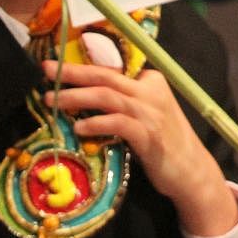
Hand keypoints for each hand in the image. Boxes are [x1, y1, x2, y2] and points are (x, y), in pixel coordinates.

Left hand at [42, 62, 237, 236]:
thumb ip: (119, 103)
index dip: (80, 67)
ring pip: (108, 96)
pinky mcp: (150, 136)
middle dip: (73, 72)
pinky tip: (79, 128)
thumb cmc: (161, 141)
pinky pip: (118, 123)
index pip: (110, 70)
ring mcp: (151, 113)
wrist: (191, 171)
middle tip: (46, 70)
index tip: (55, 67)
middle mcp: (151, 92)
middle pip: (105, 76)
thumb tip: (78, 97)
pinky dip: (96, 123)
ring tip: (53, 101)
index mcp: (149, 82)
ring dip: (77, 97)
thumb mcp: (141, 114)